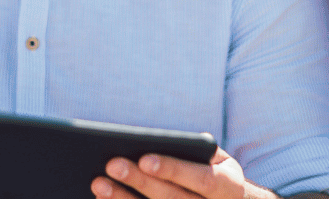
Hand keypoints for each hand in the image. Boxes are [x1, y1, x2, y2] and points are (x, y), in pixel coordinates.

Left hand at [92, 148, 273, 198]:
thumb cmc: (214, 173)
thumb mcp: (216, 159)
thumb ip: (193, 151)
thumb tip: (152, 143)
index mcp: (228, 186)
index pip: (201, 179)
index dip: (174, 169)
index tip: (145, 159)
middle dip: (140, 182)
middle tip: (112, 164)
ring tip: (100, 184)